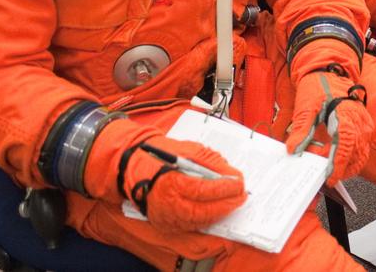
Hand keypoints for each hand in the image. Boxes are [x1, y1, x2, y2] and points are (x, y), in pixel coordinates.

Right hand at [116, 135, 246, 234]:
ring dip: (218, 213)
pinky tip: (216, 210)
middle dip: (226, 204)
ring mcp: (165, 216)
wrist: (134, 165)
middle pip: (203, 210)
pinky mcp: (164, 222)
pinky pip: (189, 225)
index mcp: (172, 182)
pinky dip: (205, 218)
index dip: (225, 188)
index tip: (240, 183)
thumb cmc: (161, 155)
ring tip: (231, 203)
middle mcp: (167, 203)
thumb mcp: (189, 150)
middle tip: (241, 196)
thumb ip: (212, 163)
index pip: (204, 190)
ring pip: (198, 221)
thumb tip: (232, 175)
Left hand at [285, 68, 372, 182]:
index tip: (330, 178)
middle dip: (340, 167)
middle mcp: (360, 122)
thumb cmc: (318, 86)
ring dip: (347, 164)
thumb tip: (293, 149)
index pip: (346, 145)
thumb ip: (301, 129)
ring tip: (329, 167)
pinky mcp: (363, 127)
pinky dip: (351, 158)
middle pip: (356, 154)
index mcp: (346, 115)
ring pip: (361, 154)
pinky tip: (336, 158)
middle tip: (323, 171)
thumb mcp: (306, 107)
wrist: (327, 72)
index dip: (339, 164)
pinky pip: (362, 148)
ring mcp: (364, 125)